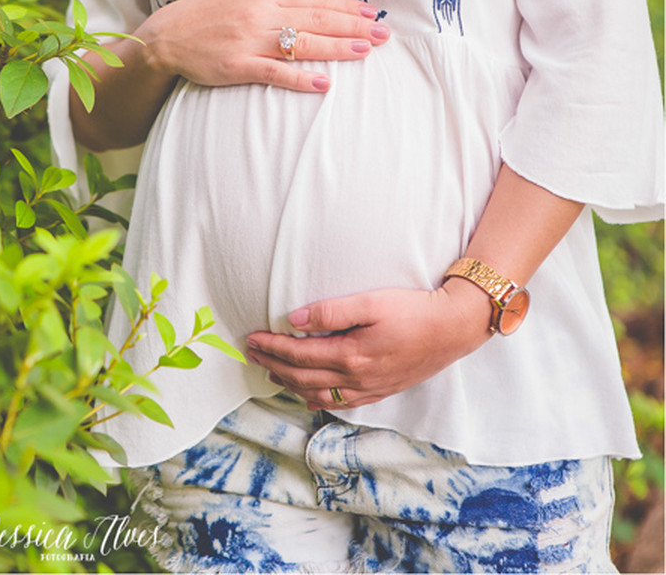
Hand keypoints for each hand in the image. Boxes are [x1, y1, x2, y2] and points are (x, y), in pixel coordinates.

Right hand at [138, 0, 389, 92]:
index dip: (347, 6)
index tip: (372, 13)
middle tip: (382, 34)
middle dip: (353, 26)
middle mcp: (260, 13)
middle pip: (316, 20)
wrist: (169, 36)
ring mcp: (249, 41)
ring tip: (365, 52)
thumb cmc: (209, 10)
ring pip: (302, 44)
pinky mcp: (237, 67)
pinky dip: (301, 78)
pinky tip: (325, 83)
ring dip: (337, 48)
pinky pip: (275, 73)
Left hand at [244, 279, 493, 409]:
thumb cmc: (414, 310)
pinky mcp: (381, 391)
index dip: (271, 346)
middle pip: (302, 377)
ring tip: (270, 372)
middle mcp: (357, 379)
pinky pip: (341, 403)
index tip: (252, 338)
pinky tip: (307, 393)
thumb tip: (294, 320)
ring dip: (290, 384)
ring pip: (318, 394)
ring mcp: (369, 389)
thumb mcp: (371, 301)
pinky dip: (316, 399)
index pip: (298, 354)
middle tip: (251, 353)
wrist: (455, 328)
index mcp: (351, 355)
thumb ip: (330, 311)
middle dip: (273, 364)